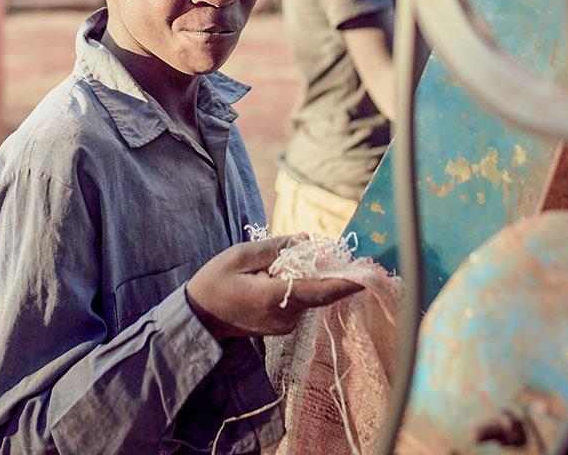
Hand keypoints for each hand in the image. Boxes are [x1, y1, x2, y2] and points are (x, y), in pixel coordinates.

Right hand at [185, 236, 363, 339]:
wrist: (200, 317)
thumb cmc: (216, 282)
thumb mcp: (240, 256)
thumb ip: (275, 248)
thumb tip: (306, 239)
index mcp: (274, 297)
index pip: (319, 291)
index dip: (345, 283)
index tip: (367, 275)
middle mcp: (285, 316)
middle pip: (317, 290)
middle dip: (323, 270)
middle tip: (320, 250)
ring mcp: (285, 325)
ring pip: (310, 296)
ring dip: (307, 277)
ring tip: (279, 265)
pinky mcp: (284, 327)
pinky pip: (301, 302)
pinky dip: (299, 287)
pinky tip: (276, 277)